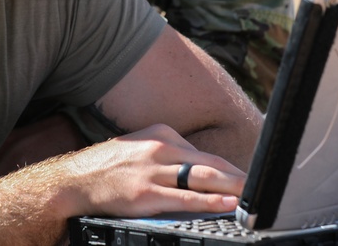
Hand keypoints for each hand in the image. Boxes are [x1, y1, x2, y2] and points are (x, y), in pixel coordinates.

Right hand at [56, 123, 246, 218]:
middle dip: (239, 176)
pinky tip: (227, 203)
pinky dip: (210, 201)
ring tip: (252, 195)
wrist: (74, 180)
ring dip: (232, 187)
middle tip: (262, 185)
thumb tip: (197, 171)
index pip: (204, 154)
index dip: (229, 168)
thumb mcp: (140, 148)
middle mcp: (160, 148)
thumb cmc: (108, 167)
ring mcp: (153, 171)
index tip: (247, 178)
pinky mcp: (145, 194)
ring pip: (202, 178)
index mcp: (161, 134)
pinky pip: (184, 198)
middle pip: (210, 163)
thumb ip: (168, 155)